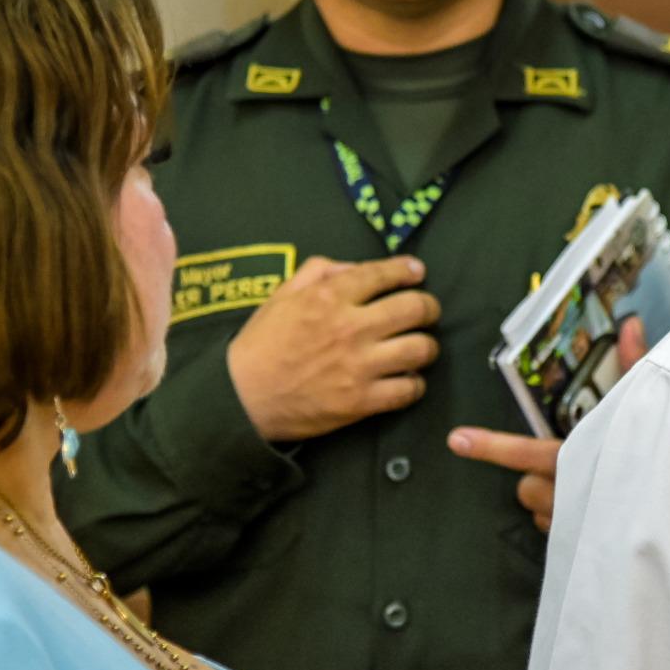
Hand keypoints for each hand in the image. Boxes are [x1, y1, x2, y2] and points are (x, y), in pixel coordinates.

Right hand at [226, 256, 438, 442]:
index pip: (383, 274)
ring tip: (421, 348)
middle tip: (426, 312)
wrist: (241, 397)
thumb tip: (355, 268)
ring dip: (427, 347)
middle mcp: (350, 327)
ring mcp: (359, 366)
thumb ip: (319, 271)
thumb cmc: (260, 344)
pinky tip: (407, 380)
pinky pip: (409, 390)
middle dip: (428, 307)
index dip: (408, 271)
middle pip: (415, 309)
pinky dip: (414, 384)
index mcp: (329, 296)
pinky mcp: (361, 401)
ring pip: (421, 349)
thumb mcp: (282, 295)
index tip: (417, 273)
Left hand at [448, 317, 644, 530]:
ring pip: (538, 512)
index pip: (526, 454)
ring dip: (552, 502)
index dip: (490, 447)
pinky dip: (568, 523)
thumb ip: (636, 366)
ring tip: (585, 492)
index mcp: (580, 460)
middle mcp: (570, 498)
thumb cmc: (664, 460)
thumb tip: (631, 322)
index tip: (457, 439)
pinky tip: (594, 514)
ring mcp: (574, 527)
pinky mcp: (579, 548)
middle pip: (525, 489)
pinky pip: (557, 534)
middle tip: (563, 467)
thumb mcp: (648, 410)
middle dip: (536, 480)